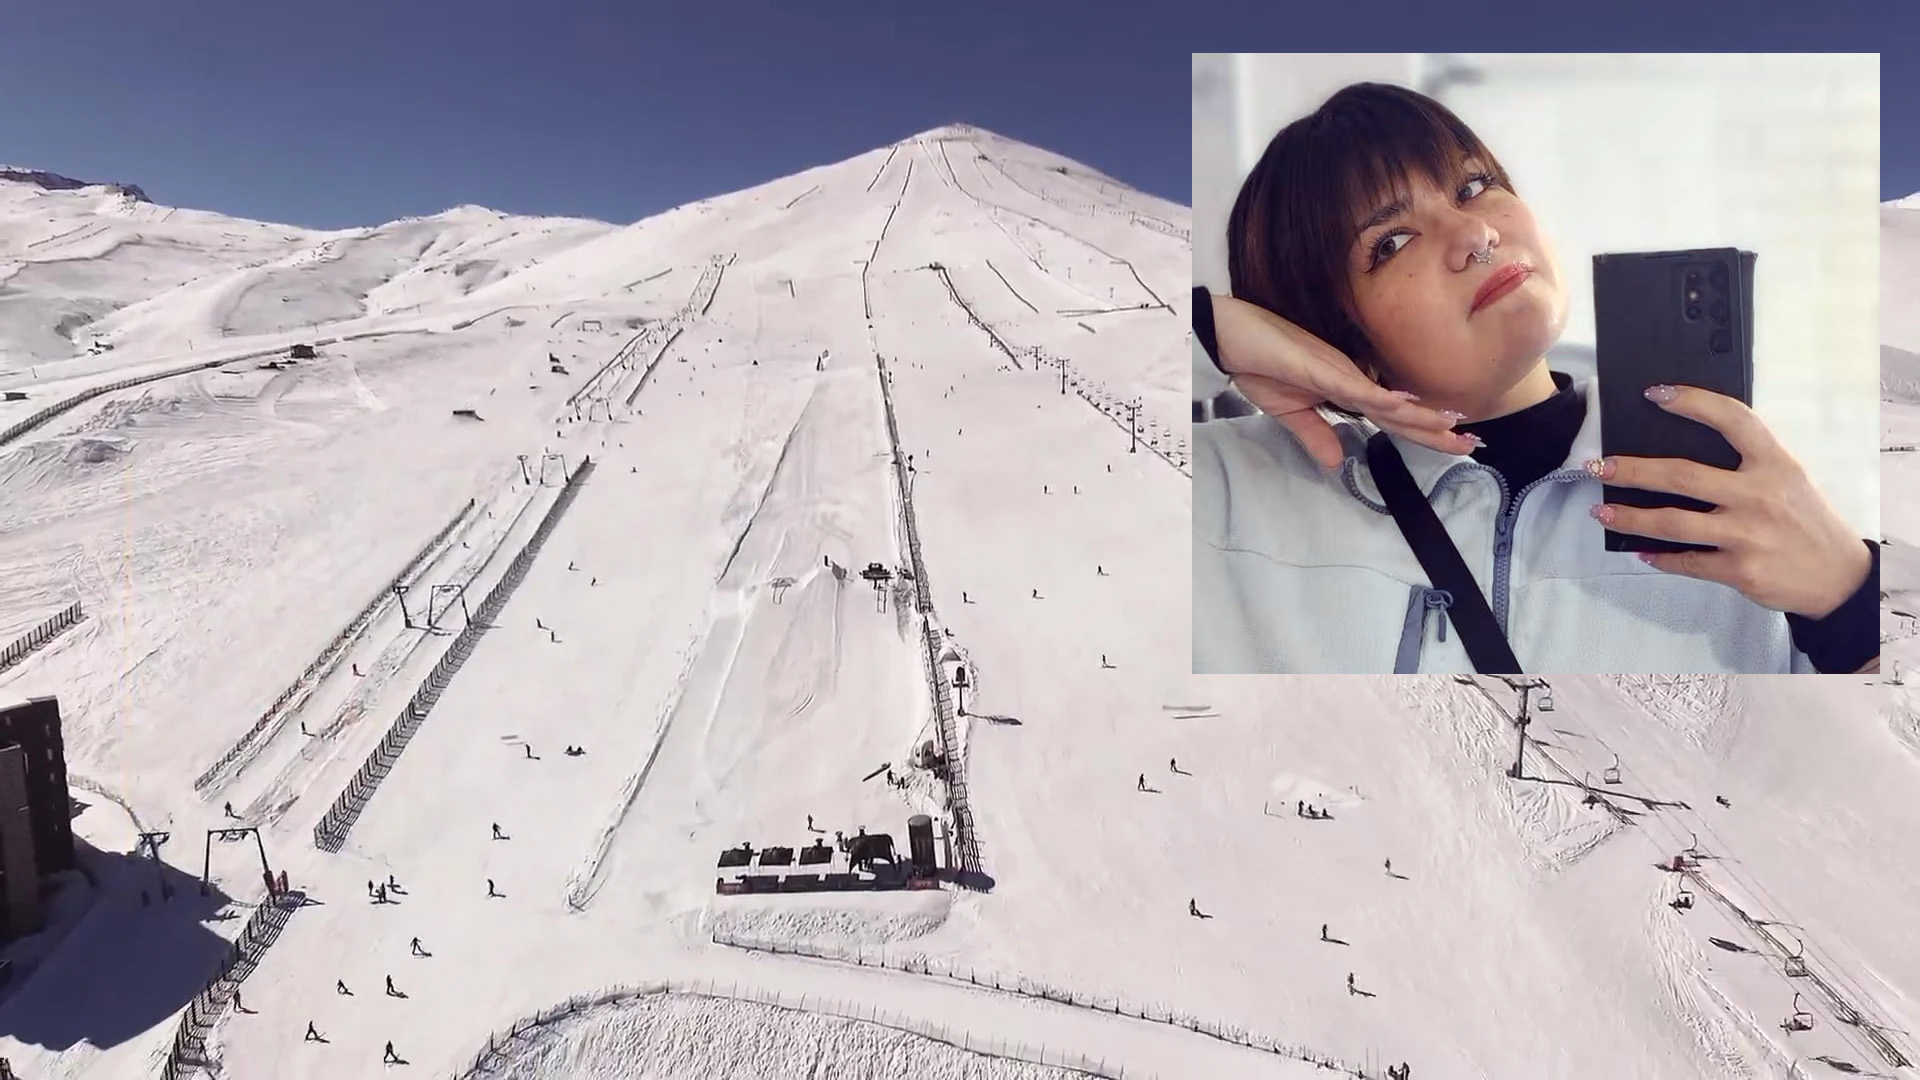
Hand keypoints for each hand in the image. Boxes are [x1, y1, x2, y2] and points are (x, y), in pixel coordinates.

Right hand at [1210, 293, 1475, 468]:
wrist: (1227, 335)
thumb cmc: (1256, 363)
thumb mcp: (1287, 411)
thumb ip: (1315, 434)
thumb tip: (1336, 463)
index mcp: (1345, 388)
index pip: (1391, 416)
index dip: (1422, 431)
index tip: (1454, 442)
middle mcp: (1351, 377)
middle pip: (1400, 411)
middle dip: (1435, 429)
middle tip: (1472, 444)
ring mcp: (1339, 370)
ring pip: (1387, 400)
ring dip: (1420, 415)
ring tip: (1454, 427)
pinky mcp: (1321, 367)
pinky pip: (1356, 387)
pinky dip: (1382, 398)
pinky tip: (1406, 406)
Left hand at [1585, 383, 1870, 618]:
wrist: (1839, 576)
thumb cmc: (1805, 520)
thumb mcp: (1788, 478)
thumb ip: (1747, 463)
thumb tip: (1683, 448)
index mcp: (1775, 463)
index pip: (1733, 419)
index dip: (1692, 402)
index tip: (1654, 393)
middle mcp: (1760, 495)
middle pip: (1682, 475)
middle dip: (1633, 470)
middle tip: (1599, 465)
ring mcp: (1748, 534)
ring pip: (1673, 523)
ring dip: (1630, 517)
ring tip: (1601, 511)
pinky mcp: (1740, 569)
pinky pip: (1687, 561)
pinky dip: (1659, 557)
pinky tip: (1640, 550)